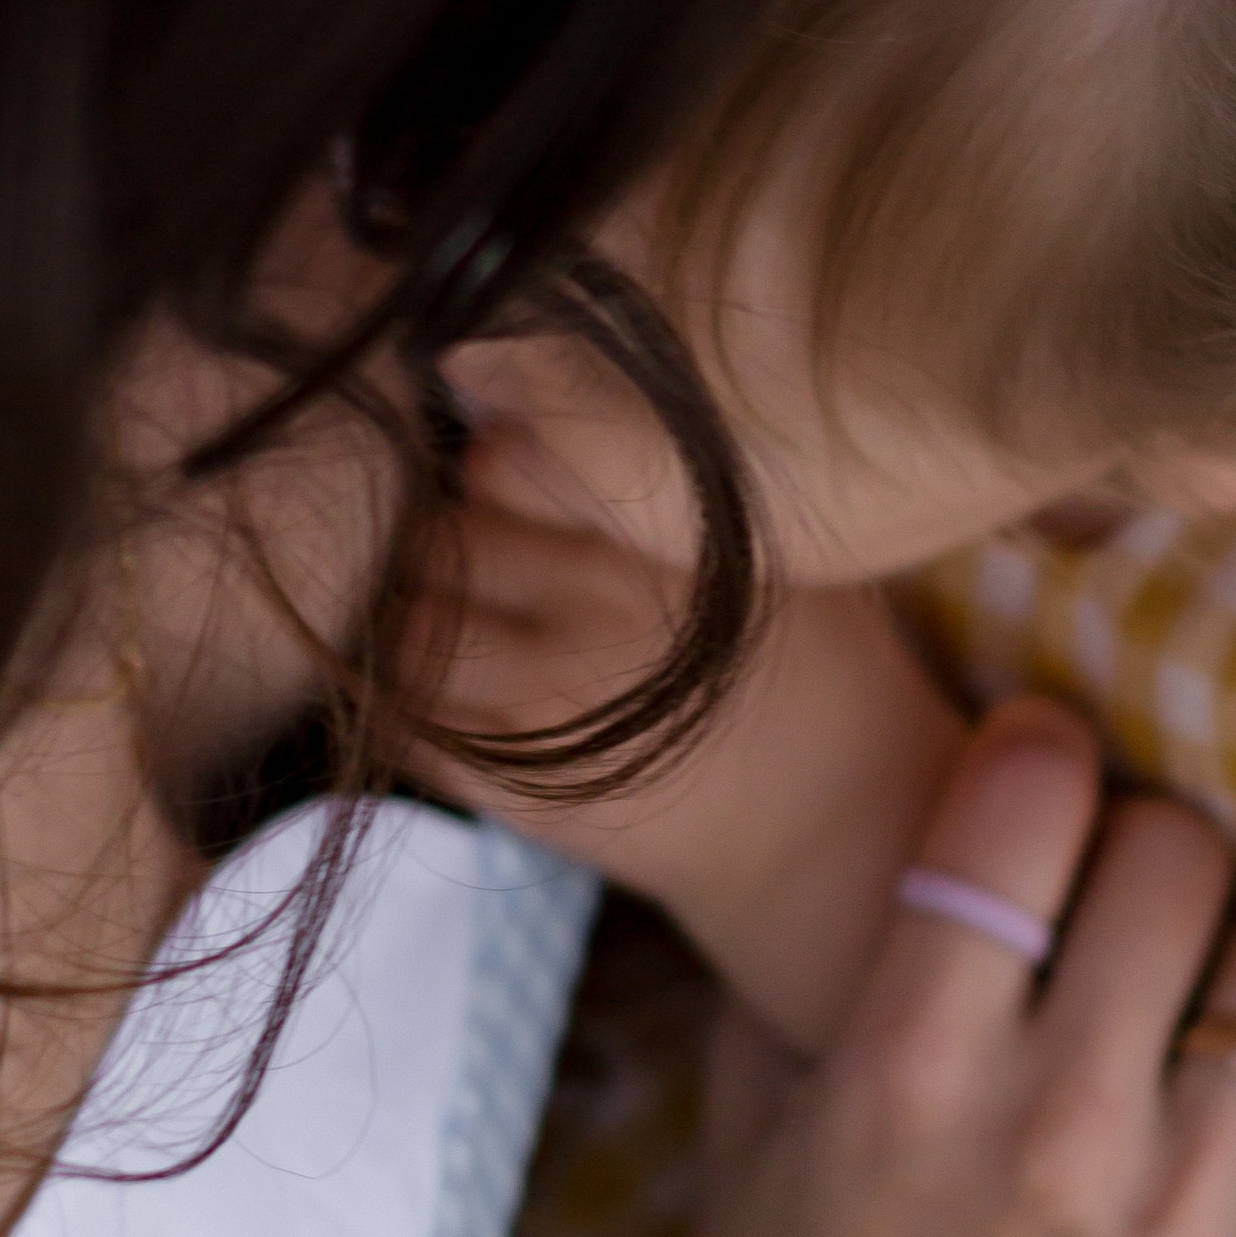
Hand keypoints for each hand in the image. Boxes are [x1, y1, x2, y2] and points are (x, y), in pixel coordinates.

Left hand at [401, 452, 961, 1046]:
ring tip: (447, 623)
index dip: (487, 471)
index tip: (509, 493)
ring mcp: (548, 709)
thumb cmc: (815, 665)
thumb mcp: (773, 542)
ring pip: (401, 637)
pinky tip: (449, 693)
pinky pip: (410, 731)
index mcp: (653, 541)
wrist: (835, 825)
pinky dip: (405, 705)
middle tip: (460, 560)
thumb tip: (551, 411)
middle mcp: (591, 615)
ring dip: (406, 623)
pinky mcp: (522, 790)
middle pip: (434, 543)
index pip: (498, 463)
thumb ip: (666, 481)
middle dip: (433, 544)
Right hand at [628, 703, 1235, 1236]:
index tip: (1049, 759)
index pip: (1025, 804)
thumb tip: (892, 775)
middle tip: (1142, 886)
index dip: (1044, 750)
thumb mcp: (755, 1105)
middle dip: (1157, 846)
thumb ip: (813, 946)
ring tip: (1217, 1012)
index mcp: (904, 1066)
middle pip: (1176, 866)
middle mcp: (1044, 1141)